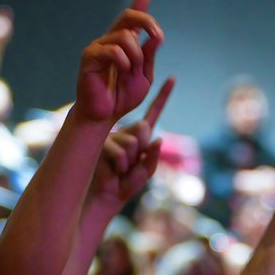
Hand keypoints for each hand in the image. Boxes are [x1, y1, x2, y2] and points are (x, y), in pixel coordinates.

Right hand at [74, 0, 163, 125]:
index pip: (135, 14)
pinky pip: (113, 51)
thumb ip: (149, 57)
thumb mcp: (144, 77)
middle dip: (149, 23)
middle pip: (131, 15)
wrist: (104, 115)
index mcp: (126, 42)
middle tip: (158, 38)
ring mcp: (100, 45)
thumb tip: (154, 37)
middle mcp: (112, 39)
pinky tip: (121, 72)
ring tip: (131, 72)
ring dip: (137, 56)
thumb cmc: (122, 97)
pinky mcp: (90, 56)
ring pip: (126, 36)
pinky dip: (124, 62)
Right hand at [89, 77, 173, 211]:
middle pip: (143, 130)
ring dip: (130, 162)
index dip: (163, 96)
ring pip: (132, 143)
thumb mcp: (145, 172)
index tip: (172, 78)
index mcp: (140, 135)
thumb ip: (152, 157)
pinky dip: (121, 166)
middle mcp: (127, 132)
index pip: (153, 113)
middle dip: (140, 152)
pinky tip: (113, 171)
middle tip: (129, 166)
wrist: (105, 196)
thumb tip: (157, 139)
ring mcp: (114, 136)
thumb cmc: (125, 185)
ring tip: (120, 169)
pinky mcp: (102, 143)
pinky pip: (120, 152)